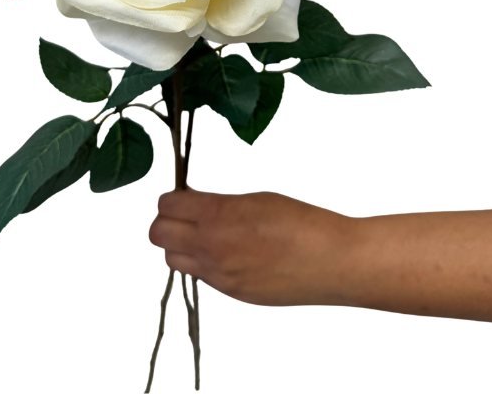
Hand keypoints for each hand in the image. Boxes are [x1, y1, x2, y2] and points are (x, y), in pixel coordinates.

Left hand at [149, 189, 355, 306]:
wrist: (334, 262)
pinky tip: (227, 253)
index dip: (172, 198)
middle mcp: (211, 248)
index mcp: (217, 217)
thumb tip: (192, 204)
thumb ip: (217, 204)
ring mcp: (220, 275)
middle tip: (187, 215)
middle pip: (158, 235)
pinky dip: (202, 263)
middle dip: (167, 221)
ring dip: (179, 245)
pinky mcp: (232, 294)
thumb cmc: (301, 222)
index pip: (167, 205)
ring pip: (172, 260)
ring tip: (204, 236)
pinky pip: (200, 276)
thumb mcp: (254, 199)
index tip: (184, 196)